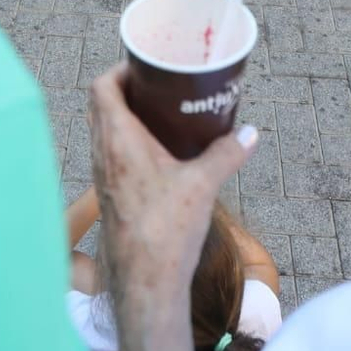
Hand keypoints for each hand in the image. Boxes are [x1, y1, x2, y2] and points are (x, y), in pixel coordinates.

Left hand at [89, 63, 257, 302]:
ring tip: (159, 115)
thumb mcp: (203, 185)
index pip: (101, 88)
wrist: (145, 282)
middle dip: (126, 90)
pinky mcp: (109, 197)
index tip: (147, 67)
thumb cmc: (166, 231)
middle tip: (158, 86)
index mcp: (118, 141)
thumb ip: (227, 154)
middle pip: (100, 106)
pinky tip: (157, 154)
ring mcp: (102, 177)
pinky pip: (111, 155)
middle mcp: (102, 155)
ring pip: (103, 132)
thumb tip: (250, 134)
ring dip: (124, 117)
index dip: (119, 70)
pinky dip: (127, 143)